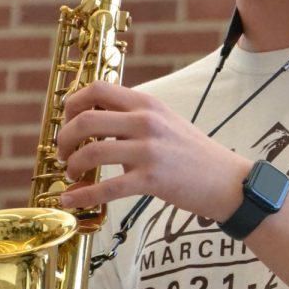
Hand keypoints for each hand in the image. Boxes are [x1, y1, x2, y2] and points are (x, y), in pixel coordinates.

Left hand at [56, 81, 249, 221]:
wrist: (226, 180)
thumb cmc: (192, 152)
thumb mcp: (164, 120)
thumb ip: (131, 116)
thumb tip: (92, 121)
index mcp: (146, 103)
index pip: (97, 88)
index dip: (72, 104)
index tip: (66, 122)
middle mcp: (145, 121)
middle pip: (85, 119)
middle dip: (64, 138)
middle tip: (63, 153)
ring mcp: (148, 150)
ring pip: (90, 152)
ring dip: (71, 166)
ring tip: (71, 174)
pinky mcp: (151, 180)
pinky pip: (106, 188)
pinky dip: (82, 196)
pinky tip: (70, 200)